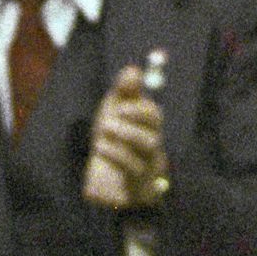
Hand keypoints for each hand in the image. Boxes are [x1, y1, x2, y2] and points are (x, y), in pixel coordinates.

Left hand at [82, 64, 167, 209]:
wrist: (107, 186)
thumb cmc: (115, 145)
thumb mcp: (114, 115)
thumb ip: (123, 93)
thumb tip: (133, 69)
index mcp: (146, 130)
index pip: (153, 115)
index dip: (139, 106)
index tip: (121, 101)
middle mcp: (151, 148)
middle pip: (155, 129)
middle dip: (136, 117)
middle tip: (114, 111)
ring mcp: (146, 167)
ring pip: (149, 147)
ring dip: (127, 134)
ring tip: (105, 128)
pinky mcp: (137, 184)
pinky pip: (133, 169)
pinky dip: (116, 154)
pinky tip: (101, 146)